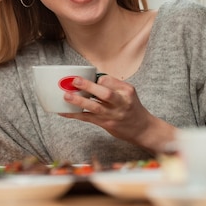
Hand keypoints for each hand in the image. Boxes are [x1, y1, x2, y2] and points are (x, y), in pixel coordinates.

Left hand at [60, 75, 176, 153]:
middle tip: (75, 81)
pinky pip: (88, 118)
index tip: (91, 78)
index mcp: (127, 91)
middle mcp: (121, 103)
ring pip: (95, 107)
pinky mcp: (106, 124)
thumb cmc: (132, 107)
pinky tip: (64, 111)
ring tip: (67, 96)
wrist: (141, 128)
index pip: (110, 81)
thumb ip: (113, 86)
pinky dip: (75, 114)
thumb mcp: (128, 92)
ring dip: (80, 101)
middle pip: (105, 94)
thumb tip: (92, 80)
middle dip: (89, 87)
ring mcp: (113, 115)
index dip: (98, 79)